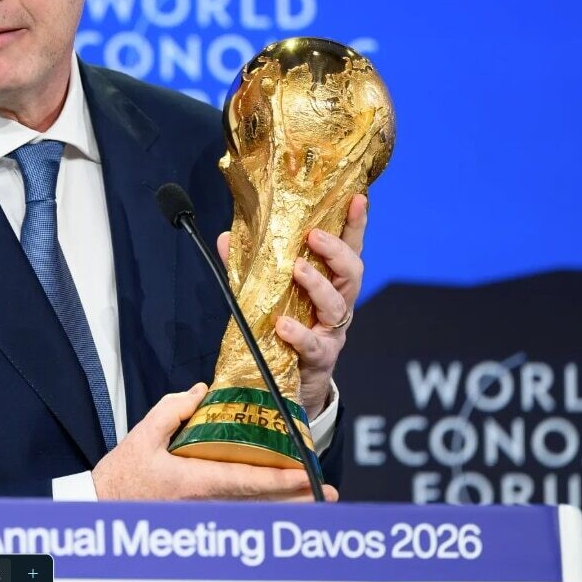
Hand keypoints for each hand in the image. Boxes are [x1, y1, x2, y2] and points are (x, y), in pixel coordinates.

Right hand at [91, 382, 338, 501]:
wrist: (103, 505)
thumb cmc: (121, 475)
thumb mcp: (142, 435)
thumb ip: (172, 409)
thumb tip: (201, 390)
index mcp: (196, 480)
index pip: (248, 481)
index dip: (281, 479)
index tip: (307, 475)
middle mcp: (206, 501)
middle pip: (261, 501)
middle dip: (296, 497)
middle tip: (326, 492)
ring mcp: (205, 511)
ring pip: (255, 509)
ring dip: (285, 503)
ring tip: (313, 497)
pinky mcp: (200, 513)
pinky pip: (240, 511)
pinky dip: (263, 506)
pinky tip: (279, 502)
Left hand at [217, 193, 366, 419]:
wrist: (289, 383)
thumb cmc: (284, 328)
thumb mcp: (268, 293)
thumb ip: (250, 266)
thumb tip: (225, 237)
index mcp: (330, 283)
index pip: (349, 248)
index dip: (356, 224)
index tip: (356, 197)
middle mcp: (338, 304)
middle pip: (352, 272)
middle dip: (336, 250)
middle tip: (313, 235)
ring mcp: (332, 331)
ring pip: (337, 304)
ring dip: (317, 284)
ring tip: (297, 269)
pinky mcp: (320, 358)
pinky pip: (314, 344)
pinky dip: (299, 333)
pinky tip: (283, 325)